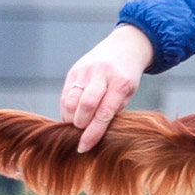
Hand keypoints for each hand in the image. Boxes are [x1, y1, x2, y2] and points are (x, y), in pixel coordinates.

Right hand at [60, 24, 154, 152]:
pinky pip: (65, 94)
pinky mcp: (74, 71)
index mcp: (120, 83)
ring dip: (70, 118)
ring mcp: (86, 71)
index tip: (84, 147)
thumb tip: (95, 134)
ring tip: (75, 126)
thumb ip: (113, 110)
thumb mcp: (129, 92)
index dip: (92, 133)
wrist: (124, 46)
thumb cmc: (128, 76)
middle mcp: (101, 75)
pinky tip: (71, 117)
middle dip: (80, 125)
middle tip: (81, 134)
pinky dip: (66, 110)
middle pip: (84, 106)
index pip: (104, 113)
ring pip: (70, 100)